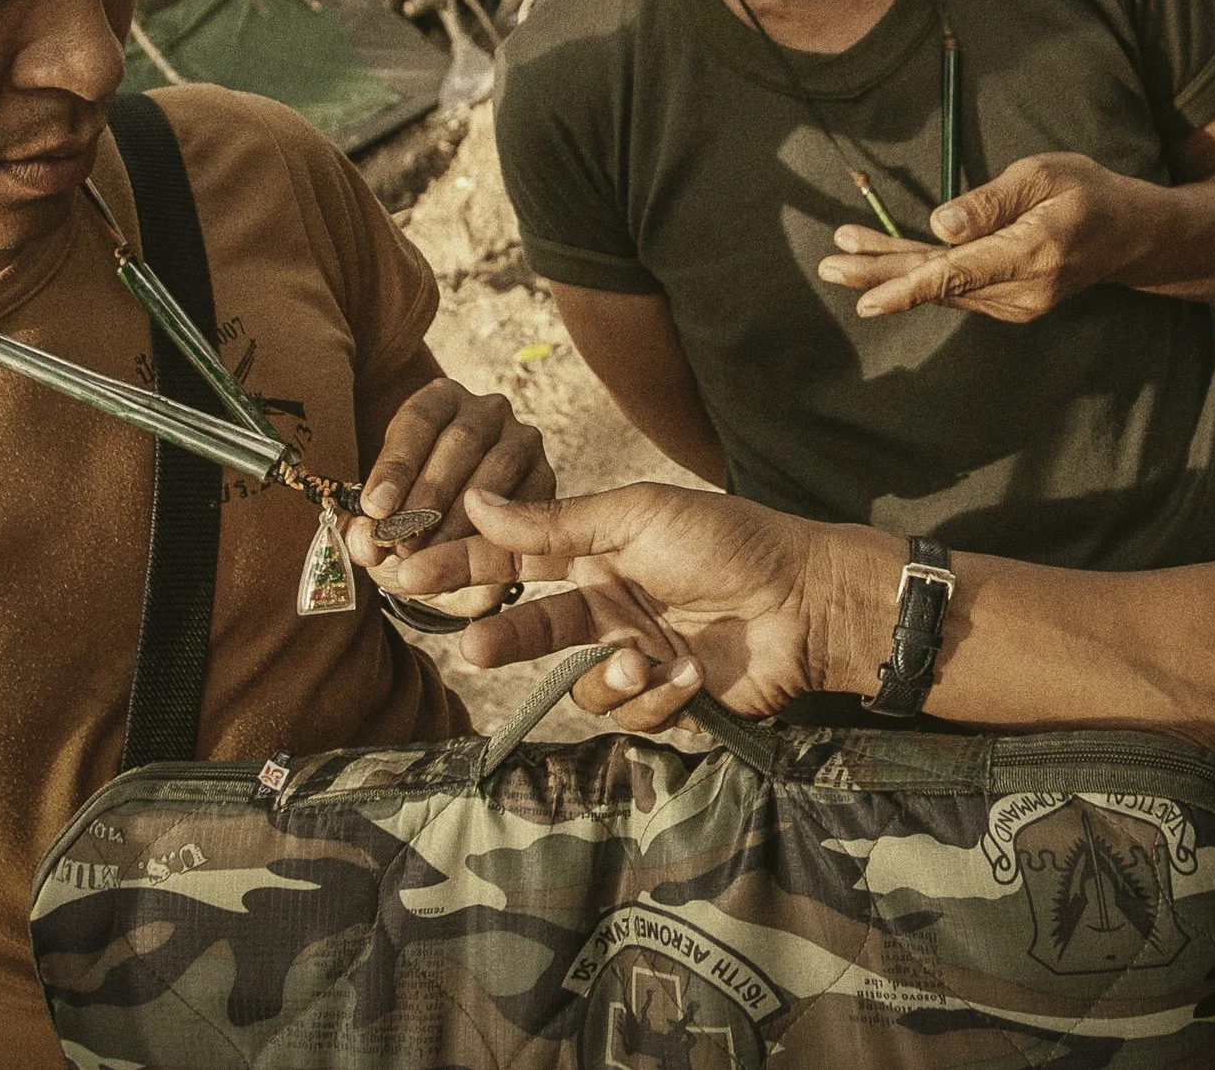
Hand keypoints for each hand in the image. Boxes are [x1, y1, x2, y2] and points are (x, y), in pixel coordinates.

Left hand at [349, 378, 552, 616]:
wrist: (454, 555)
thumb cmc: (409, 525)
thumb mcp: (378, 526)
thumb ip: (362, 533)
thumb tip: (364, 541)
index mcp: (440, 402)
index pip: (418, 420)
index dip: (396, 464)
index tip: (376, 508)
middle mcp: (486, 411)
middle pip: (461, 441)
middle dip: (428, 497)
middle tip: (402, 544)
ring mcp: (521, 441)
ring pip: (498, 467)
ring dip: (462, 516)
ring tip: (434, 556)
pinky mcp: (546, 477)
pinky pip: (528, 498)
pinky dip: (498, 531)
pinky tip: (471, 561)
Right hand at [392, 482, 883, 730]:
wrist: (807, 601)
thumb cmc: (728, 542)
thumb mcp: (637, 517)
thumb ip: (553, 521)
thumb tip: (475, 500)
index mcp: (597, 551)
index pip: (514, 558)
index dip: (461, 565)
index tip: (407, 573)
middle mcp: (609, 605)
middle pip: (532, 628)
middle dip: (502, 635)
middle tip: (472, 645)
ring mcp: (636, 654)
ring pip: (581, 684)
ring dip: (610, 672)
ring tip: (648, 655)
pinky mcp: (665, 701)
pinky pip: (630, 714)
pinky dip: (658, 696)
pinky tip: (692, 671)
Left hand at [817, 152, 1160, 321]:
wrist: (1130, 235)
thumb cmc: (1088, 192)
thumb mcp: (1044, 174)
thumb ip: (991, 201)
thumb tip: (939, 224)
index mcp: (1033, 253)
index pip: (958, 274)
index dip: (907, 286)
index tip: (866, 300)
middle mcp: (1022, 290)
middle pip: (939, 285)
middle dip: (880, 275)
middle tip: (829, 265)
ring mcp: (1016, 303)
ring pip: (942, 288)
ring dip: (891, 271)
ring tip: (843, 253)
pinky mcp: (1008, 304)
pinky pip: (955, 288)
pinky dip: (918, 275)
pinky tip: (882, 260)